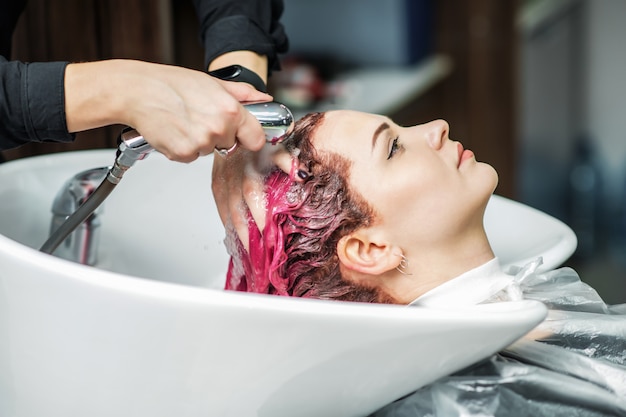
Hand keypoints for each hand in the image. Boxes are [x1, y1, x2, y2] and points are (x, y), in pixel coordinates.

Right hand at [64, 59, 272, 161]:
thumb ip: (243, 93)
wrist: (138, 92)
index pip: (257, 139)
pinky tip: (175, 131)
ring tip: (184, 121)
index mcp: (231, 110)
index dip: (248, 137)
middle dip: (219, 136)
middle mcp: (218, 128)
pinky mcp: (183, 154)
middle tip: (200, 118)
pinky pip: (191, 157)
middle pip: (231, 145)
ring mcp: (201, 144)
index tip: (240, 134)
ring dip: (199, 141)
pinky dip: (183, 148)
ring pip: (209, 151)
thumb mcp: (213, 83)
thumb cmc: (171, 84)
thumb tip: (264, 99)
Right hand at [211, 144, 296, 250]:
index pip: (252, 194)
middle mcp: (233, 176)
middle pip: (238, 210)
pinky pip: (221, 211)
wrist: (235, 128)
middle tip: (260, 254)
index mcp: (249, 166)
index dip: (259, 215)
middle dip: (248, 234)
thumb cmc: (261, 139)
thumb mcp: (278, 146)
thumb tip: (302, 176)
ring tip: (250, 254)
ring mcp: (222, 183)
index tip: (269, 233)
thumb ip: (289, 161)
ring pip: (228, 214)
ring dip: (239, 235)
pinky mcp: (216, 186)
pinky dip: (229, 227)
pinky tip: (237, 240)